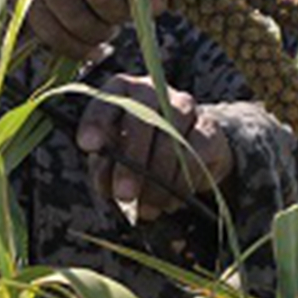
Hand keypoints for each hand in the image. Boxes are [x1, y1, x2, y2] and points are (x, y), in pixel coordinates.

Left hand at [76, 74, 231, 220]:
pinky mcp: (208, 127)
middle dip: (131, 160)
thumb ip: (105, 164)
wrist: (186, 149)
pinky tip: (172, 200)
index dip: (97, 122)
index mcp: (123, 90)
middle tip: (124, 194)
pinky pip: (196, 152)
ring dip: (158, 179)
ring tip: (148, 207)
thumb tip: (107, 182)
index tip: (88, 145)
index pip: (107, 100)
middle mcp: (154, 91)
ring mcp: (184, 106)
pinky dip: (183, 180)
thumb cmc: (137, 150)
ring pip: (171, 137)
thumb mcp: (113, 155)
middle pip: (142, 119)